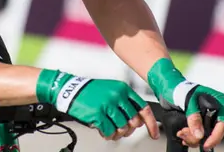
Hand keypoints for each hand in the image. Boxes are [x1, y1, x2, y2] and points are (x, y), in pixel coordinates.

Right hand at [36, 70, 158, 139]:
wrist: (70, 90)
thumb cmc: (90, 92)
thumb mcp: (111, 91)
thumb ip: (125, 103)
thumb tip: (138, 121)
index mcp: (123, 89)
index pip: (143, 108)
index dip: (150, 124)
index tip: (153, 134)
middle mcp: (118, 96)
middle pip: (133, 122)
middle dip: (128, 130)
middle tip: (120, 131)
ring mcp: (108, 105)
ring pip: (122, 128)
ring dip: (116, 133)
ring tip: (108, 130)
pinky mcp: (98, 114)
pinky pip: (109, 132)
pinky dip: (106, 134)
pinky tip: (101, 130)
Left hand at [148, 58, 223, 149]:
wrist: (169, 88)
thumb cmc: (180, 89)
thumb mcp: (188, 101)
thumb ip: (194, 117)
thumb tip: (199, 134)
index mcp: (219, 102)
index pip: (222, 124)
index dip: (215, 136)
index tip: (206, 145)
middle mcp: (216, 111)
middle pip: (213, 132)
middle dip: (199, 137)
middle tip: (186, 136)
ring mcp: (207, 117)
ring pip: (205, 136)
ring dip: (192, 138)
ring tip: (182, 134)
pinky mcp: (200, 122)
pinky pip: (198, 135)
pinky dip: (190, 137)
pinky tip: (183, 135)